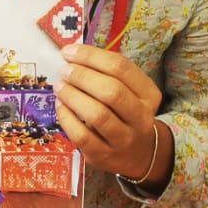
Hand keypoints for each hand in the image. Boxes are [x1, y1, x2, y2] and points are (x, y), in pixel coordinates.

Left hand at [55, 43, 170, 187]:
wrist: (138, 155)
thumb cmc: (126, 114)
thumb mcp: (129, 92)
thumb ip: (107, 73)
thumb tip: (72, 55)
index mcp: (148, 95)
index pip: (122, 68)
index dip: (91, 56)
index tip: (69, 51)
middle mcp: (140, 118)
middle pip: (112, 91)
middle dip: (83, 76)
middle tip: (65, 70)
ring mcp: (123, 139)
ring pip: (98, 115)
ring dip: (73, 96)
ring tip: (59, 86)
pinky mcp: (103, 155)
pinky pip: (82, 135)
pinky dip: (66, 118)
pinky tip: (60, 106)